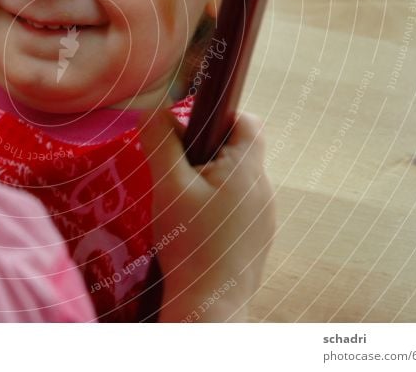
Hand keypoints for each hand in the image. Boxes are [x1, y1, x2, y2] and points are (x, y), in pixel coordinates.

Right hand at [138, 110, 274, 321]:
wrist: (211, 306)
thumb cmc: (190, 243)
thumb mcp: (168, 186)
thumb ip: (161, 142)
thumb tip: (152, 108)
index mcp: (247, 169)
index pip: (246, 120)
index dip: (218, 116)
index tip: (187, 131)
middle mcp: (264, 189)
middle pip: (238, 151)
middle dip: (204, 152)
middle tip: (173, 170)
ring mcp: (264, 217)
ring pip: (235, 181)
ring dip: (209, 181)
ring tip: (179, 202)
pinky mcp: (258, 239)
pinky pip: (238, 208)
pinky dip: (216, 207)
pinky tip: (193, 229)